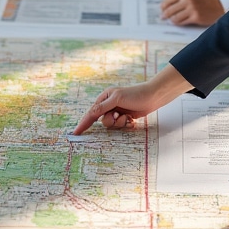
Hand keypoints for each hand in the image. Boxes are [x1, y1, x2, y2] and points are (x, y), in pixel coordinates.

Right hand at [72, 66, 190, 133]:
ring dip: (120, 123)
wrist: (153, 97)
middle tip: (119, 116)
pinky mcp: (125, 118)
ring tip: (128, 117)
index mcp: (104, 98)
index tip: (76, 133)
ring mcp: (117, 112)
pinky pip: (121, 126)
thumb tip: (90, 113)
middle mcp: (109, 105)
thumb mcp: (116, 99)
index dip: (83, 123)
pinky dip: (126, 124)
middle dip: (112, 121)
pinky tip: (132, 119)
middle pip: (102, 121)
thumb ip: (102, 107)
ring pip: (112, 125)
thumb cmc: (135, 94)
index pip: (91, 113)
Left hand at [159, 0, 225, 26]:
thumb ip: (179, 0)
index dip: (162, 7)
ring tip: (172, 20)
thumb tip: (164, 8)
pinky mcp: (195, 17)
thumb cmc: (202, 2)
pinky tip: (179, 22)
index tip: (161, 10)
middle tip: (163, 18)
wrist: (217, 6)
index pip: (168, 1)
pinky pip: (182, 22)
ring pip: (175, 18)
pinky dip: (179, 23)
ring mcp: (192, 9)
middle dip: (165, 15)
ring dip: (172, 20)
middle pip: (169, 10)